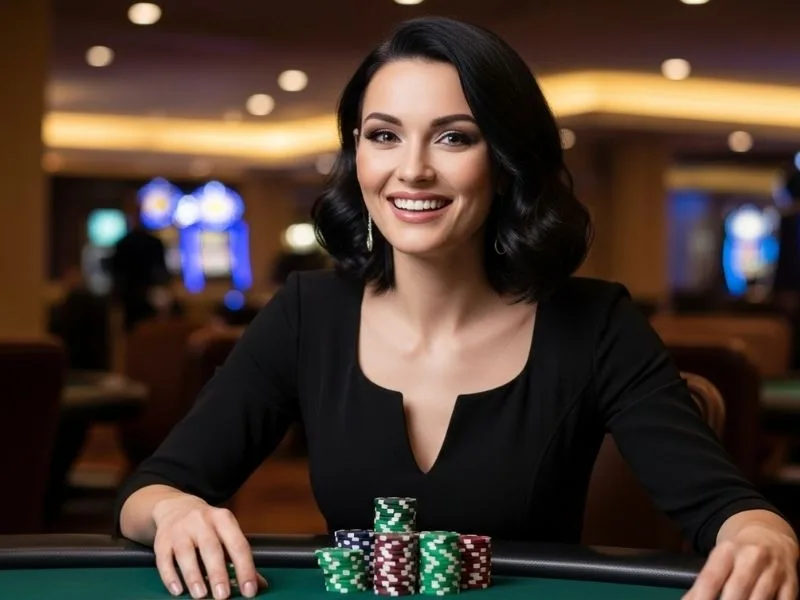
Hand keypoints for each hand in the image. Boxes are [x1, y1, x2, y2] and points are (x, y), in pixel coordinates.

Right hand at [152, 494, 267, 598]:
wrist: (176, 507)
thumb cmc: (207, 527)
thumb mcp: (226, 534)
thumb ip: (239, 558)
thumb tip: (260, 584)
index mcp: (224, 519)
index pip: (238, 544)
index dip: (245, 568)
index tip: (249, 590)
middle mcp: (202, 520)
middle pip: (211, 547)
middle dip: (217, 572)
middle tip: (223, 596)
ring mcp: (180, 529)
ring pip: (186, 552)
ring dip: (193, 575)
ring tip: (200, 595)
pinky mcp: (162, 539)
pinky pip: (164, 558)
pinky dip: (170, 575)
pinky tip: (177, 590)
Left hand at [684, 523, 797, 599]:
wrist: (771, 536)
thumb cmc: (738, 553)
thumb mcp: (719, 559)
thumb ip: (705, 581)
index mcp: (727, 551)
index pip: (711, 578)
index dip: (702, 598)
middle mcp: (751, 558)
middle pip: (736, 592)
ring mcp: (774, 571)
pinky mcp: (791, 583)